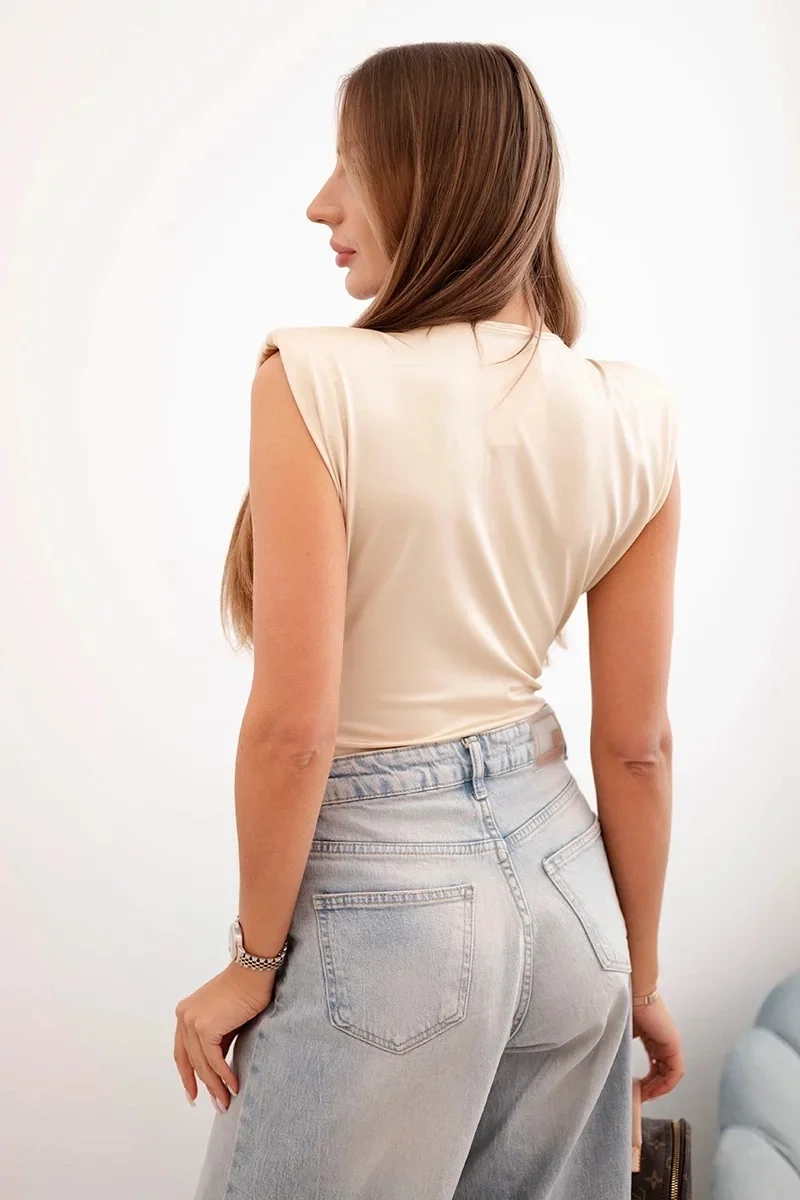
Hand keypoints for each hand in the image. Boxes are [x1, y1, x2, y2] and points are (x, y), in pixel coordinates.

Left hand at [174, 962, 275, 1112]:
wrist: (253, 971)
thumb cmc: (245, 991)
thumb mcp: (225, 1019)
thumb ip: (216, 1040)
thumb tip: (216, 1069)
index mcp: (185, 1014)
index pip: (182, 1052)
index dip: (187, 1076)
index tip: (193, 1095)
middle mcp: (184, 1017)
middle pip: (191, 1061)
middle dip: (203, 1086)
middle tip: (217, 1104)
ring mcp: (192, 1022)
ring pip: (202, 1064)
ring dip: (216, 1086)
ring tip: (226, 1101)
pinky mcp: (205, 1028)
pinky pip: (214, 1060)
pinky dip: (224, 1076)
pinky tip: (233, 1085)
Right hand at [632, 994, 684, 1100]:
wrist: (634, 989)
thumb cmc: (625, 1004)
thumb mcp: (622, 1031)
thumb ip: (622, 1046)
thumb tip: (612, 1061)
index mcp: (654, 1038)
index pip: (657, 1066)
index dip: (649, 1081)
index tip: (638, 1090)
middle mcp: (665, 1042)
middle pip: (665, 1073)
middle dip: (653, 1088)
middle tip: (641, 1097)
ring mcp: (671, 1042)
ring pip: (671, 1074)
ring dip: (659, 1088)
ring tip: (646, 1096)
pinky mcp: (673, 1043)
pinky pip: (675, 1071)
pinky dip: (666, 1083)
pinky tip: (654, 1090)